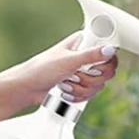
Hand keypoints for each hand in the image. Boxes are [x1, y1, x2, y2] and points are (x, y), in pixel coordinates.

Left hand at [0, 31, 118, 112]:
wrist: (27, 88)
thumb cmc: (41, 69)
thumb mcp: (68, 60)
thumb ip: (91, 55)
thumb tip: (110, 49)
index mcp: (85, 42)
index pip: (111, 49)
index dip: (105, 61)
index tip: (91, 66)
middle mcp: (87, 56)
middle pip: (108, 70)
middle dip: (90, 78)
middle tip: (74, 75)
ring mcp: (85, 72)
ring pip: (99, 85)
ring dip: (80, 88)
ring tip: (65, 83)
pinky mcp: (81, 86)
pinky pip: (91, 94)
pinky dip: (78, 96)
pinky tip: (65, 92)